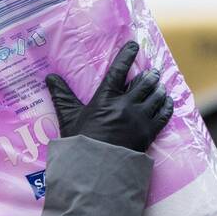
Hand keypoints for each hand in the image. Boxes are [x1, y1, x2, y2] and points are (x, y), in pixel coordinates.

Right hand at [45, 41, 172, 152]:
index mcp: (105, 98)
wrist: (96, 169)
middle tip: (153, 71)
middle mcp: (125, 105)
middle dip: (150, 75)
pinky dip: (166, 105)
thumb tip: (49, 77)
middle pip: (144, 82)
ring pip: (156, 96)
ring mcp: (139, 119)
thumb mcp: (69, 118)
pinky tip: (167, 102)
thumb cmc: (80, 143)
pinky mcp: (149, 133)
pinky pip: (163, 114)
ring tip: (160, 85)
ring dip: (159, 88)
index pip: (119, 70)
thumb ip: (62, 96)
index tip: (134, 45)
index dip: (127, 55)